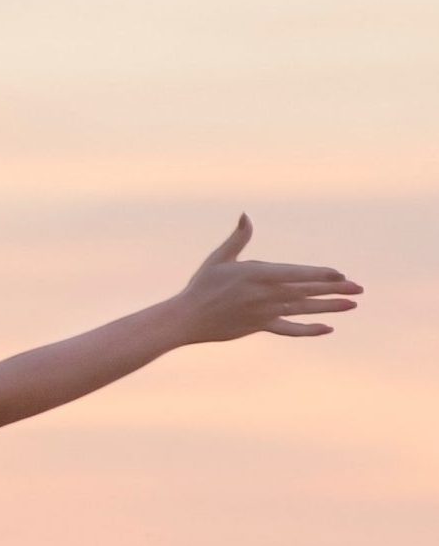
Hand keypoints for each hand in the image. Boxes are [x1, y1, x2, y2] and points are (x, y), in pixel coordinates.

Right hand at [175, 213, 362, 343]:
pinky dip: (308, 330)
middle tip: (359, 288)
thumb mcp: (219, 258)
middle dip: (334, 289)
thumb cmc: (201, 285)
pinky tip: (327, 328)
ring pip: (303, 310)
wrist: (187, 318)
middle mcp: (264, 295)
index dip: (320, 274)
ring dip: (329, 307)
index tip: (340, 274)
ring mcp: (264, 313)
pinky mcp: (260, 327)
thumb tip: (246, 215)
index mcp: (256, 275)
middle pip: (305, 291)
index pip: (296, 274)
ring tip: (352, 305)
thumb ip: (238, 238)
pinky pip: (289, 330)